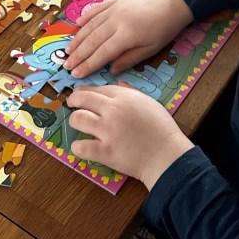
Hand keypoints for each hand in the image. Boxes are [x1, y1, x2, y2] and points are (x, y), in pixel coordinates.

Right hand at [64, 0, 193, 77]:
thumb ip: (129, 59)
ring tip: (68, 51)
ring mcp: (115, 9)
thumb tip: (111, 70)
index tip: (76, 74)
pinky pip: (96, 10)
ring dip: (78, 39)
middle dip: (78, 55)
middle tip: (67, 66)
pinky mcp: (116, 1)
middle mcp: (116, 20)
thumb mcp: (151, 49)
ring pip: (91, 25)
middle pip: (92, 40)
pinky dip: (85, 17)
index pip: (102, 53)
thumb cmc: (165, 29)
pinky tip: (77, 25)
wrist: (173, 3)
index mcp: (127, 35)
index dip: (88, 65)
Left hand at [68, 84, 193, 188]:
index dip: (85, 91)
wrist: (167, 155)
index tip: (80, 95)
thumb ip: (131, 91)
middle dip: (73, 100)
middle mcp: (113, 111)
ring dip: (75, 121)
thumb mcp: (149, 102)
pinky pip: (80, 146)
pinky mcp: (105, 152)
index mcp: (125, 97)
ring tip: (78, 125)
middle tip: (71, 105)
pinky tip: (82, 146)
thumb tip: (118, 82)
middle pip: (82, 99)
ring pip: (77, 119)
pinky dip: (78, 147)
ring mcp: (108, 131)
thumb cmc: (162, 129)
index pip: (97, 88)